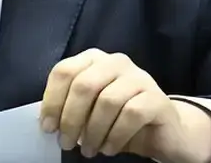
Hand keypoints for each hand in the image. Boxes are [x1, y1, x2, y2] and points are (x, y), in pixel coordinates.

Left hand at [39, 49, 210, 161]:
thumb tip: (47, 120)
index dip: (52, 100)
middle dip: (71, 118)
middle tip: (66, 143)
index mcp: (94, 60)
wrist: (164, 130)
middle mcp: (116, 62)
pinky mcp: (157, 97)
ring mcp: (139, 77)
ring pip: (107, 101)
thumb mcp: (90, 110)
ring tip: (89, 150)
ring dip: (93, 131)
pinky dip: (115, 135)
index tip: (48, 127)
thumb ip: (70, 106)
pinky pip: (131, 114)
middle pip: (84, 85)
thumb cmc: (118, 119)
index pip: (64, 71)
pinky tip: (109, 148)